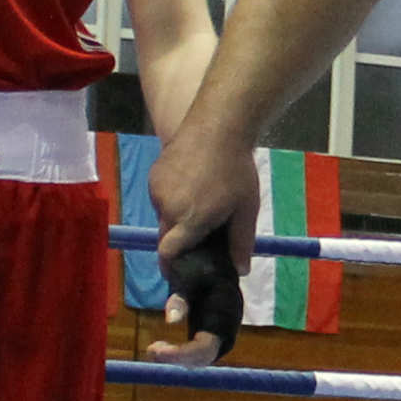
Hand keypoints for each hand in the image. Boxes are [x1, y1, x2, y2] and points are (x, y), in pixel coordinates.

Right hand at [141, 127, 262, 367]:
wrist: (218, 123)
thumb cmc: (237, 169)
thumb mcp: (246, 208)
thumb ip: (240, 243)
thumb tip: (239, 273)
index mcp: (192, 220)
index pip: (171, 257)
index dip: (176, 270)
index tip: (184, 277)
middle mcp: (169, 208)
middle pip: (167, 241)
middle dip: (180, 245)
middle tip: (199, 238)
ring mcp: (158, 190)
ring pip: (163, 218)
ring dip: (178, 219)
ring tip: (202, 201)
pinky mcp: (154, 176)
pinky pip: (161, 199)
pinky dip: (173, 199)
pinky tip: (193, 184)